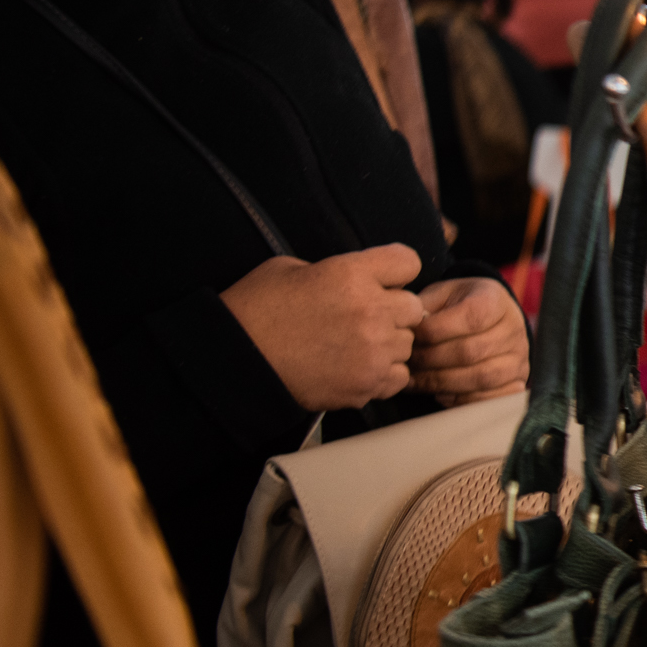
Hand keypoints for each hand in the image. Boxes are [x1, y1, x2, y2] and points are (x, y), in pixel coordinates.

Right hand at [221, 245, 425, 410]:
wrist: (233, 362)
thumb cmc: (254, 311)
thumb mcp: (290, 269)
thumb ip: (335, 270)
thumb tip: (358, 278)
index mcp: (352, 273)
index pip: (409, 262)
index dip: (395, 271)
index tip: (383, 279)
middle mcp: (371, 310)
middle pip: (414, 306)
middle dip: (393, 310)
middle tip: (364, 317)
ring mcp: (372, 350)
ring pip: (406, 343)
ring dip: (388, 343)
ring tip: (352, 345)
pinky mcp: (367, 383)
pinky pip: (398, 376)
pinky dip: (383, 373)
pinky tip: (356, 367)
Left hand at [412, 278, 528, 404]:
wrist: (488, 323)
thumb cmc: (457, 308)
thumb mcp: (441, 296)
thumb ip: (424, 307)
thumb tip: (406, 328)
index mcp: (495, 301)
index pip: (470, 317)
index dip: (435, 330)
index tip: (410, 336)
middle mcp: (513, 329)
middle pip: (471, 351)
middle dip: (431, 359)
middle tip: (408, 362)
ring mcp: (518, 359)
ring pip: (480, 378)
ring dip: (441, 382)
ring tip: (416, 379)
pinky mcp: (516, 383)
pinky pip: (489, 398)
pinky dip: (459, 399)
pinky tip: (438, 392)